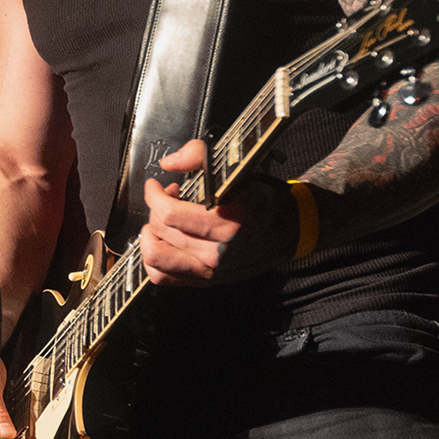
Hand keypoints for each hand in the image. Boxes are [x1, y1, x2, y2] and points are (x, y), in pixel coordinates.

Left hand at [139, 141, 298, 285]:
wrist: (288, 230)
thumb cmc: (263, 200)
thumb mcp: (239, 171)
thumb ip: (201, 157)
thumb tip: (170, 162)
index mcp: (227, 224)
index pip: (170, 213)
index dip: (154, 195)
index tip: (156, 186)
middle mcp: (216, 252)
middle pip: (162, 229)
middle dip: (156, 208)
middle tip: (167, 198)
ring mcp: (209, 270)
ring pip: (156, 255)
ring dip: (151, 233)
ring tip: (161, 221)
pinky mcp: (205, 280)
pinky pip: (162, 276)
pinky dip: (153, 258)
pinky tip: (161, 241)